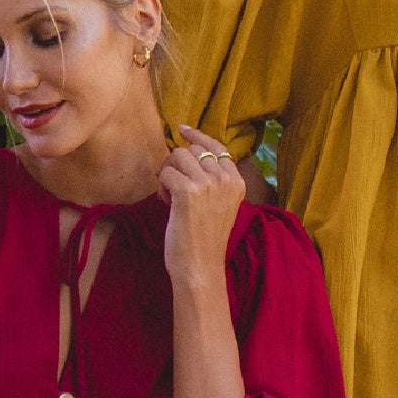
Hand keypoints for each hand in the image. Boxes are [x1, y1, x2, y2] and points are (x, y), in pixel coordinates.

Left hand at [160, 126, 244, 285]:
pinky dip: (161, 187)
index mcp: (237, 182)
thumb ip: (213, 182)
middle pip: (192, 150)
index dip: (198, 137)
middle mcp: (225, 179)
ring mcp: (207, 184)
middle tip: (171, 187)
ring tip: (168, 197)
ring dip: (167, 173)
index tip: (183, 130)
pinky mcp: (187, 192)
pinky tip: (165, 204)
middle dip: (176, 164)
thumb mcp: (220, 206)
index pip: (217, 147)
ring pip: (177, 156)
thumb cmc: (205, 241)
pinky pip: (166, 173)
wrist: (201, 268)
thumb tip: (188, 154)